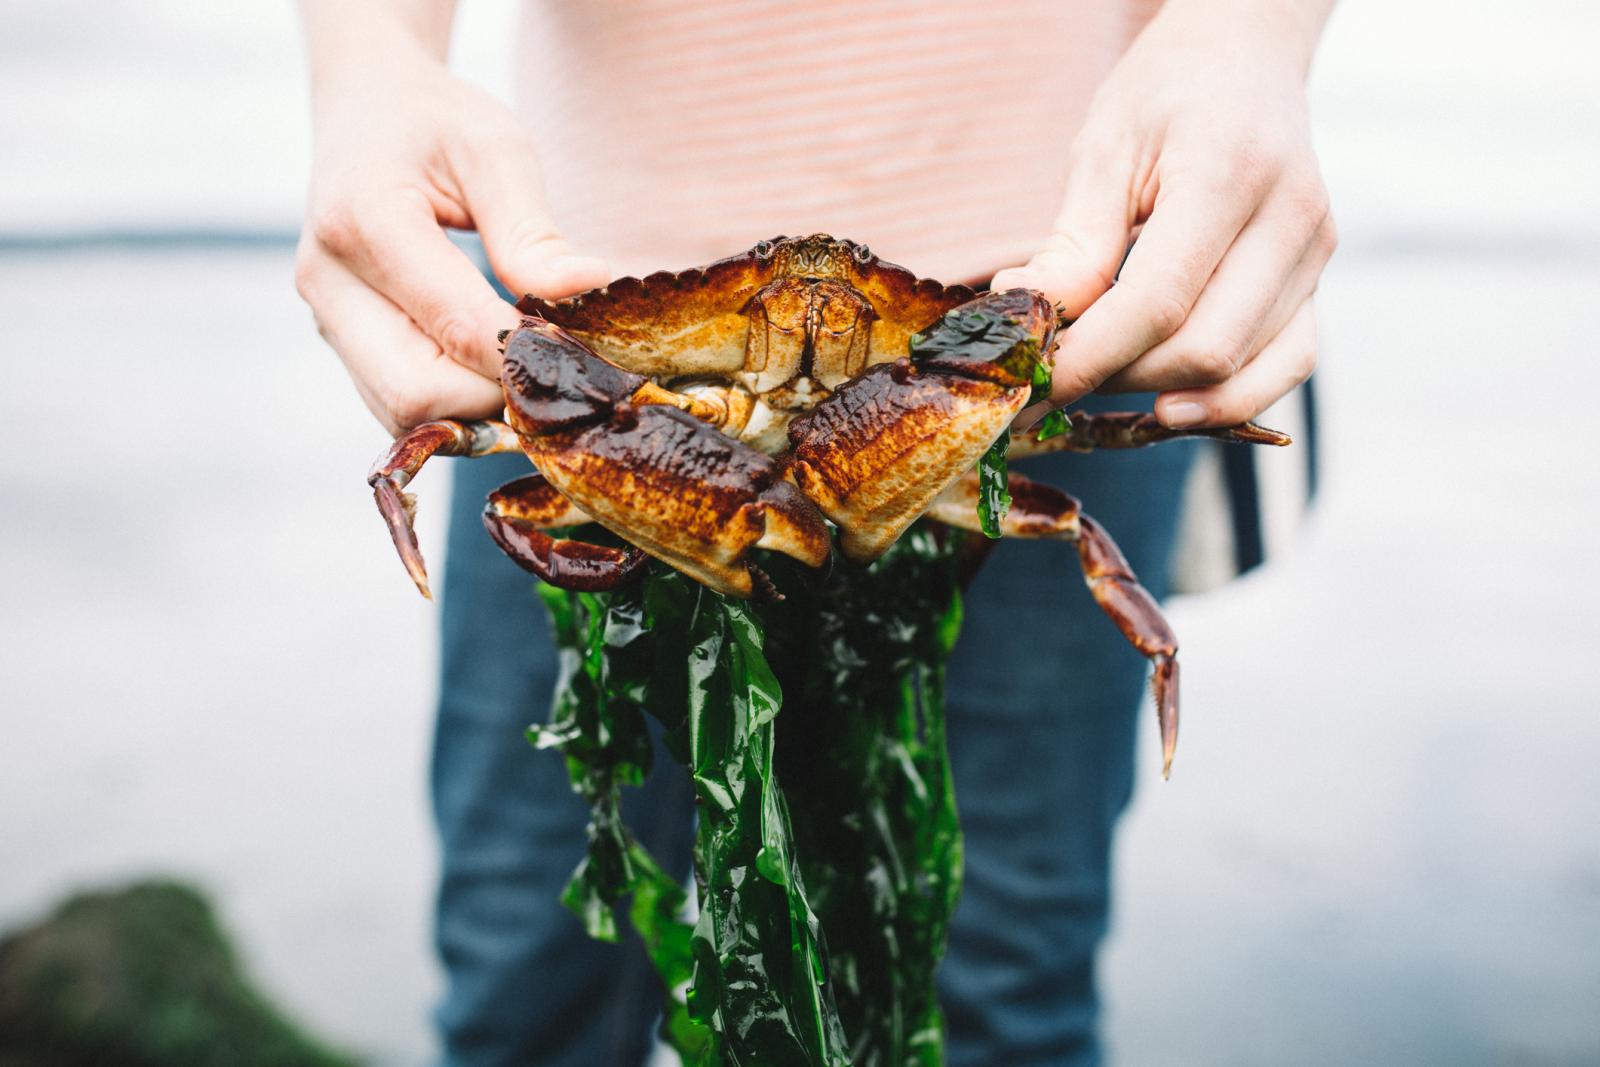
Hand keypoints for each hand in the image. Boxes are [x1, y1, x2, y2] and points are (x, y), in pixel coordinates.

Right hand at [294, 39, 608, 433]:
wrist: (365, 110)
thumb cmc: (435, 122)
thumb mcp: (496, 150)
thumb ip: (534, 231)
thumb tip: (588, 289)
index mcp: (365, 220)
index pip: (457, 328)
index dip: (528, 356)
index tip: (583, 350)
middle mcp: (330, 281)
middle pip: (416, 395)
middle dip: (496, 396)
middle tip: (553, 365)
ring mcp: (328, 317)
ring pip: (402, 412)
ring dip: (474, 406)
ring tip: (524, 362)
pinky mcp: (341, 340)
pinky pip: (396, 402)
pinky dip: (451, 400)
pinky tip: (491, 364)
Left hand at [993, 0, 1337, 428]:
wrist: (1246, 54)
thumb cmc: (1167, 92)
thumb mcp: (1104, 150)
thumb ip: (1074, 244)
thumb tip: (1029, 317)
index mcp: (1229, 173)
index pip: (1158, 302)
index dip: (1091, 356)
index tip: (1038, 378)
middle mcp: (1290, 218)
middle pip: (1204, 350)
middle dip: (1121, 377)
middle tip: (1064, 370)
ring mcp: (1315, 253)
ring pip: (1244, 371)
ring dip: (1164, 393)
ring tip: (1106, 374)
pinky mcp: (1318, 279)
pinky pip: (1287, 366)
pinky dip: (1227, 397)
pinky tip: (1172, 401)